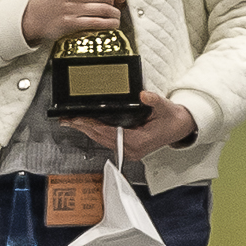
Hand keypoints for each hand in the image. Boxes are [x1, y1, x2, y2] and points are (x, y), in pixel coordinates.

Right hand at [21, 0, 122, 45]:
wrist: (34, 16)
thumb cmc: (56, 1)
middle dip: (114, 5)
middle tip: (111, 9)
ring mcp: (71, 8)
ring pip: (106, 10)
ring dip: (115, 16)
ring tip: (114, 18)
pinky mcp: (71, 23)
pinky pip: (99, 23)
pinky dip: (110, 24)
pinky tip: (111, 24)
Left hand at [69, 91, 196, 161]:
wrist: (180, 128)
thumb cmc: (172, 118)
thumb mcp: (165, 107)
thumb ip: (154, 101)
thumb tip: (143, 95)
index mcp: (139, 141)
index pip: (109, 133)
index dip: (92, 126)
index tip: (77, 119)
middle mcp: (131, 149)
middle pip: (101, 137)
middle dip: (82, 127)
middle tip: (65, 118)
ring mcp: (129, 151)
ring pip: (101, 140)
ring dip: (85, 130)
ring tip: (70, 121)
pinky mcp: (127, 148)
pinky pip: (106, 140)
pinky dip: (94, 132)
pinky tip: (84, 126)